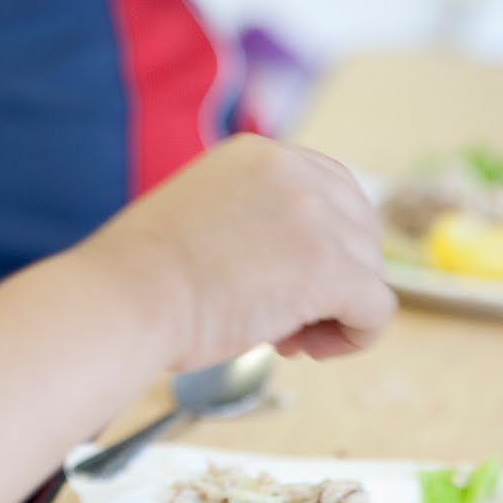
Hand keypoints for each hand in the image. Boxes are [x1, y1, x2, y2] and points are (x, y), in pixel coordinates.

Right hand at [81, 133, 395, 371]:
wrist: (126, 298)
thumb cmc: (144, 274)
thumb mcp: (204, 213)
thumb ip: (255, 216)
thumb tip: (299, 259)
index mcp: (260, 154)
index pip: (332, 190)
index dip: (319, 244)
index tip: (281, 280)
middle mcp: (295, 172)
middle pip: (358, 229)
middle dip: (331, 278)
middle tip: (282, 318)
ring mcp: (316, 217)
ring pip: (368, 271)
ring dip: (334, 311)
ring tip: (283, 338)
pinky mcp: (330, 268)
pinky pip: (377, 309)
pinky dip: (355, 337)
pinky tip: (309, 349)